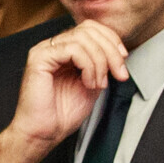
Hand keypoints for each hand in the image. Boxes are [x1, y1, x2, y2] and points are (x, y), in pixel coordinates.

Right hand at [0, 21, 131, 162]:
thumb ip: (102, 65)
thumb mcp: (93, 83)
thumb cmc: (63, 113)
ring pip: (82, 38)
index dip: (111, 39)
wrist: (44, 133)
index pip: (91, 28)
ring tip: (99, 84)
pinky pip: (72, 49)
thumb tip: (119, 53)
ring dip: (100, 62)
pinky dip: (88, 66)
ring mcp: (44, 50)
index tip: (124, 61)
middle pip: (89, 29)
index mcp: (64, 49)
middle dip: (111, 50)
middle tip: (119, 74)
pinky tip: (88, 83)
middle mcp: (53, 46)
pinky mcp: (39, 58)